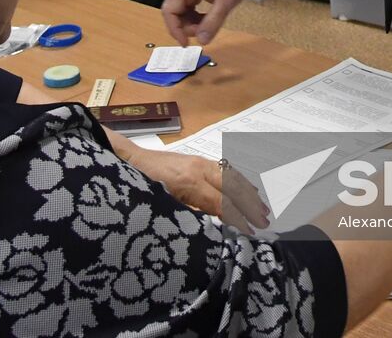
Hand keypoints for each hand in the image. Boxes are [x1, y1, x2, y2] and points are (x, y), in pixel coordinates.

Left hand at [121, 146, 269, 231]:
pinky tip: (247, 189)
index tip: (251, 233)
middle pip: (233, 188)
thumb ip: (187, 217)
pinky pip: (224, 171)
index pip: (222, 204)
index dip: (238, 220)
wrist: (126, 158)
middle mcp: (199, 169)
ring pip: (231, 177)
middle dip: (250, 205)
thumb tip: (211, 230)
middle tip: (265, 222)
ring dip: (248, 193)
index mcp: (190, 182)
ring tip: (263, 208)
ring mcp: (199, 162)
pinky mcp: (196, 160)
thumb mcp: (161, 207)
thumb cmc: (139, 186)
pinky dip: (239, 182)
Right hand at [161, 0, 267, 45]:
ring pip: (180, 13)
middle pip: (173, 12)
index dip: (175, 29)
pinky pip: (188, 9)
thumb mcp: (226, 1)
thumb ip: (213, 21)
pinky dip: (195, 19)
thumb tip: (202, 41)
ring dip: (190, 24)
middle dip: (184, 27)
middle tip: (201, 33)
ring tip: (206, 27)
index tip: (185, 43)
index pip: (169, 10)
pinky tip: (206, 21)